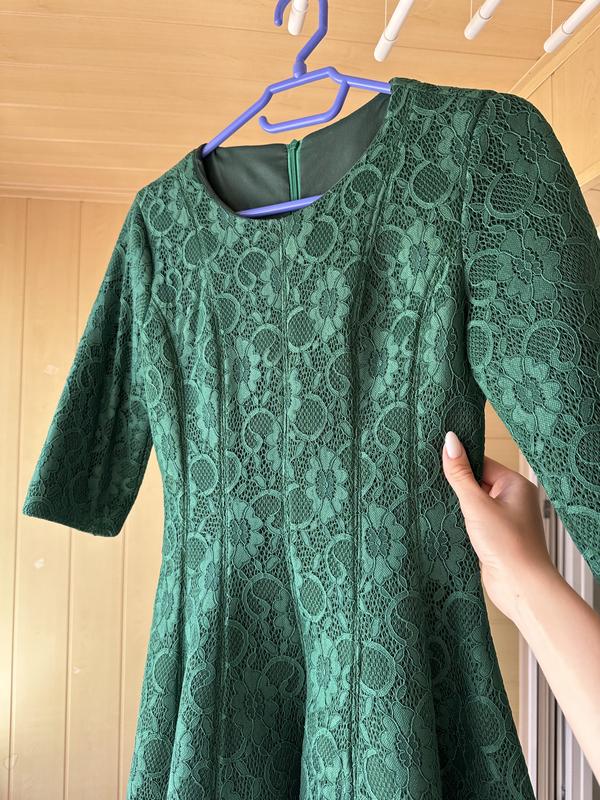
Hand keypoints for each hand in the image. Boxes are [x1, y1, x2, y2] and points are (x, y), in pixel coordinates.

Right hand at [441, 430, 556, 622]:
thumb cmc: (508, 545)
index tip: (435, 457)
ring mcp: (504, 520)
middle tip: (431, 482)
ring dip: (457, 505)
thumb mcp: (477, 504)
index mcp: (515, 485)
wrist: (521, 587)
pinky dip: (460, 521)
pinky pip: (474, 521)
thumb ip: (460, 474)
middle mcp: (513, 500)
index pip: (482, 463)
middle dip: (456, 485)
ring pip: (473, 503)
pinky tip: (445, 522)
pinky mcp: (495, 538)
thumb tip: (450, 441)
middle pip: (476, 482)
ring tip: (436, 502)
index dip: (460, 461)